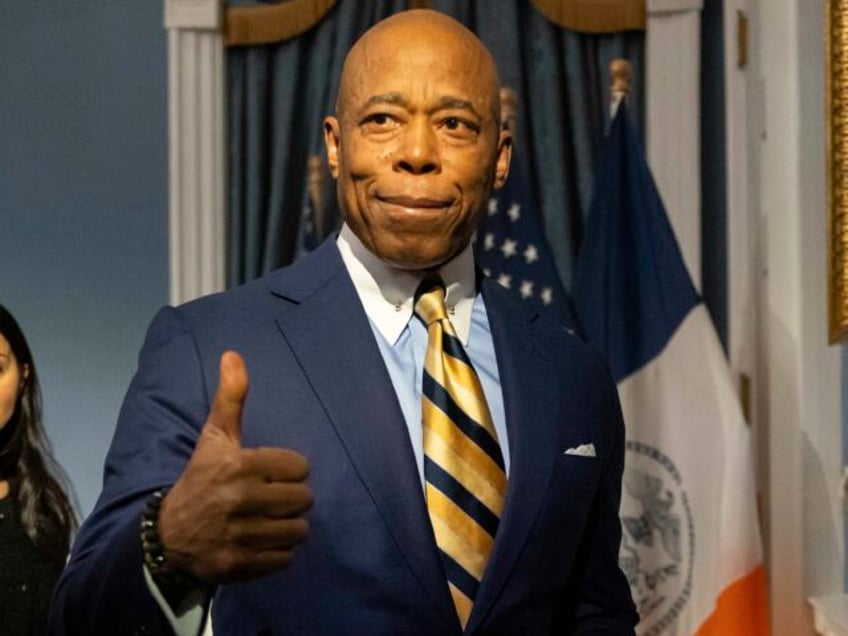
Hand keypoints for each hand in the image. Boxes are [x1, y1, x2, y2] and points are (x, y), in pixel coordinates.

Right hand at [157, 351, 311, 583]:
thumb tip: (233, 354)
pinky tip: (262, 541)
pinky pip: (284, 560)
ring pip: (298, 531)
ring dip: (290, 527)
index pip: (299, 468)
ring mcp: (238, 535)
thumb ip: (231, 398)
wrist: (168, 534)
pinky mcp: (238, 565)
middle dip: (293, 500)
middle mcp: (238, 500)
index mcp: (238, 465)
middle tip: (274, 499)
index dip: (291, 471)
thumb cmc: (201, 478)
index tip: (274, 474)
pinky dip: (278, 553)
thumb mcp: (215, 437)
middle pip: (302, 500)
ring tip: (271, 520)